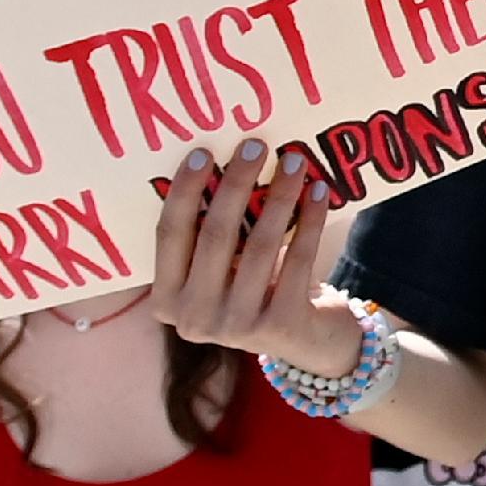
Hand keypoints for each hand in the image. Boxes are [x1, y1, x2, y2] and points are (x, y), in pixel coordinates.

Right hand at [148, 141, 357, 378]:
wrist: (305, 341)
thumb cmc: (254, 289)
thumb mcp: (222, 268)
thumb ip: (213, 232)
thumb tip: (224, 160)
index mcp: (167, 301)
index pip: (168, 236)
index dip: (184, 192)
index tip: (203, 151)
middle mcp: (193, 319)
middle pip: (215, 235)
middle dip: (235, 184)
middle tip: (254, 144)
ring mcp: (236, 327)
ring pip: (260, 245)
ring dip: (279, 196)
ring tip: (294, 160)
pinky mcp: (280, 325)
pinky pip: (299, 258)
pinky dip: (310, 220)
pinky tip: (319, 191)